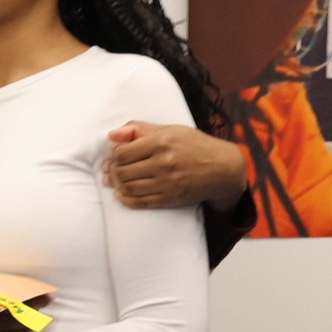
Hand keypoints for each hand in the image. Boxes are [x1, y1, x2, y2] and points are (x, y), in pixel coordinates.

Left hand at [104, 121, 247, 209]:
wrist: (223, 169)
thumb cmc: (195, 145)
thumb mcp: (171, 129)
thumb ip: (140, 129)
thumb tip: (112, 135)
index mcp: (162, 142)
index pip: (123, 152)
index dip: (114, 155)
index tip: (114, 155)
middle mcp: (164, 163)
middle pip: (123, 171)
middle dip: (112, 171)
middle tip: (109, 170)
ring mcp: (168, 183)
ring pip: (129, 187)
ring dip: (117, 185)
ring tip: (114, 180)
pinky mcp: (170, 198)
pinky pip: (141, 202)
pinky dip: (126, 199)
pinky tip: (121, 194)